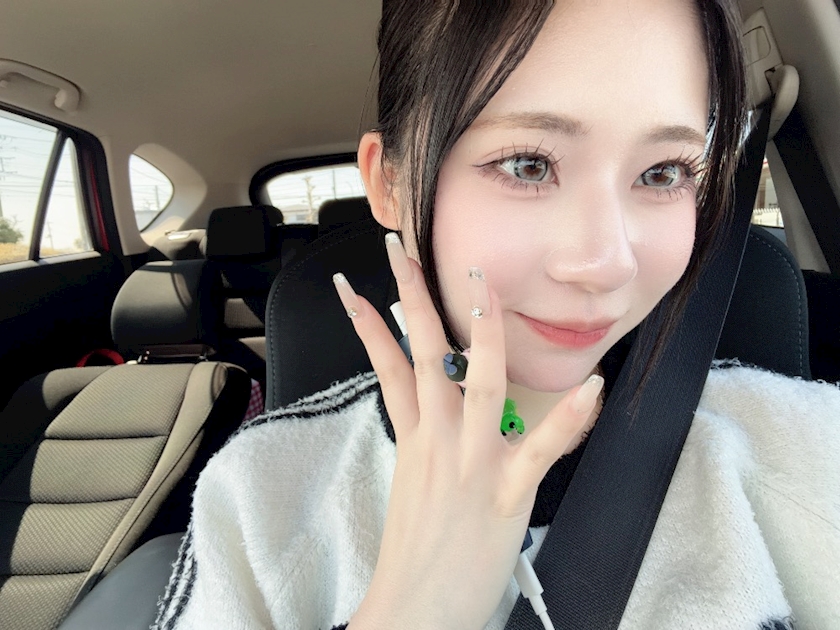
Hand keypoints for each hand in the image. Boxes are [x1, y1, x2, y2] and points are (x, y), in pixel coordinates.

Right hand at [333, 233, 603, 629]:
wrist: (413, 613)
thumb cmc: (417, 553)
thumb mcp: (410, 484)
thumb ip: (420, 437)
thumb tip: (423, 405)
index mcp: (416, 438)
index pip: (389, 364)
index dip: (370, 322)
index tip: (353, 285)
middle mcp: (439, 439)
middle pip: (423, 354)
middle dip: (413, 297)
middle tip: (402, 249)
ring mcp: (471, 463)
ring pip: (478, 383)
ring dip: (482, 332)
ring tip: (482, 286)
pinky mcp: (505, 495)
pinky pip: (540, 449)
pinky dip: (568, 418)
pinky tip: (590, 385)